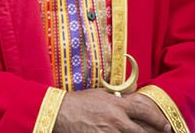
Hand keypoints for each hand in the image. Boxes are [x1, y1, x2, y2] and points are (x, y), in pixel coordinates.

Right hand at [53, 89, 168, 132]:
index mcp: (116, 104)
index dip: (158, 119)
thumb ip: (115, 97)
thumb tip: (128, 98)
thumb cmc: (77, 102)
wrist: (58, 112)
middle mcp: (116, 119)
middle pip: (143, 131)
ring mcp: (109, 132)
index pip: (144, 111)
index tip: (164, 125)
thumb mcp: (98, 93)